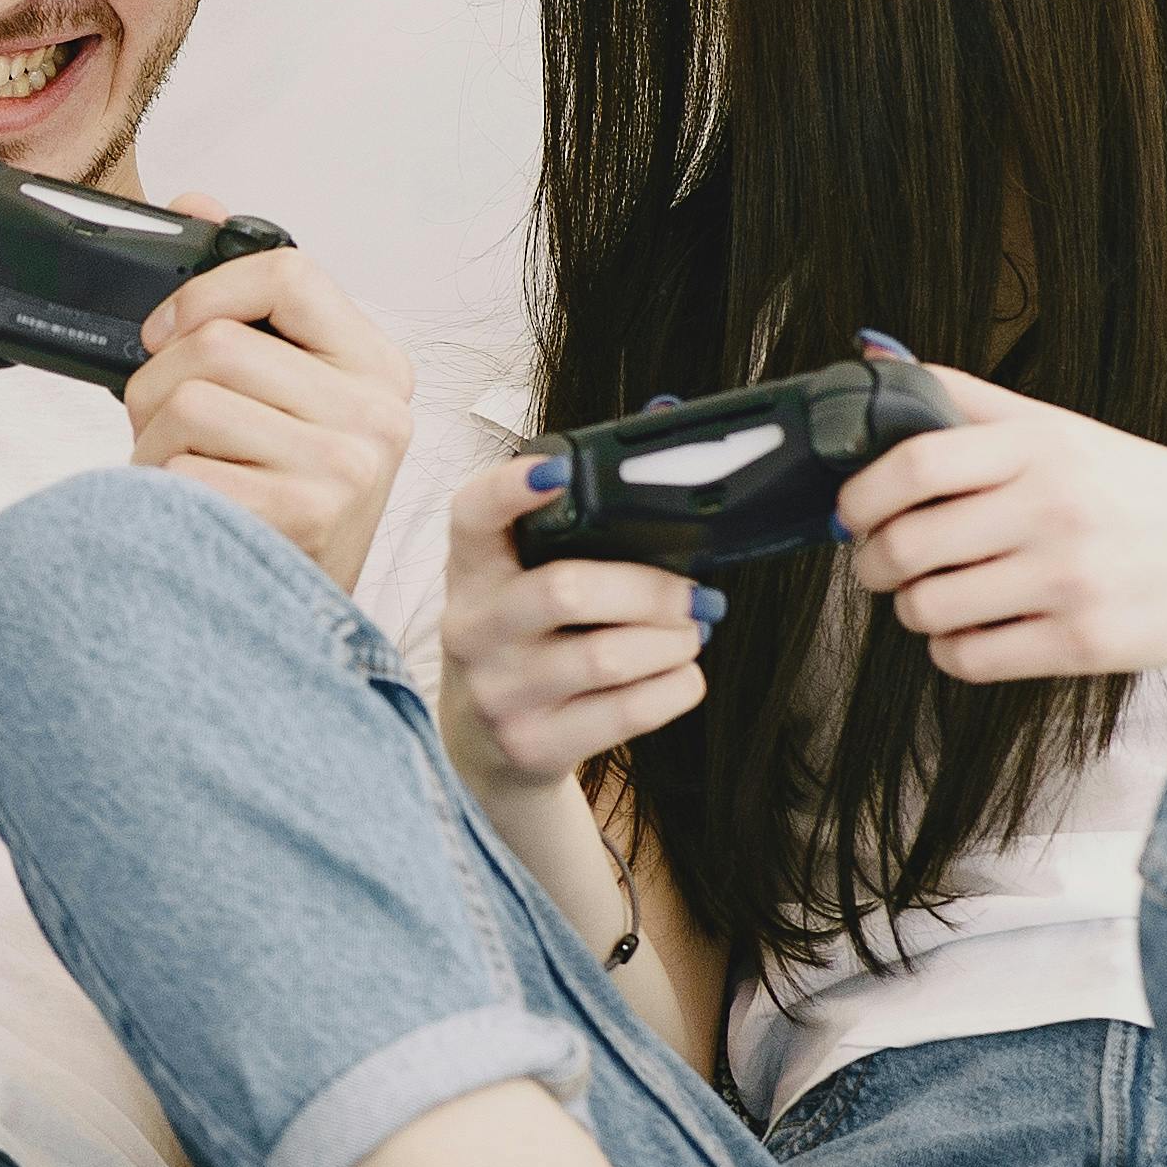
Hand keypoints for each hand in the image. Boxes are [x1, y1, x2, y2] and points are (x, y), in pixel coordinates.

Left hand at [127, 226, 412, 592]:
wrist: (291, 624)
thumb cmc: (278, 505)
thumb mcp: (279, 399)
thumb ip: (244, 303)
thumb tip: (197, 200)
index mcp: (377, 368)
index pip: (289, 273)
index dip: (207, 292)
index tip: (170, 330)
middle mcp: (375, 414)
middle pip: (217, 344)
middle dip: (158, 386)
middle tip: (166, 429)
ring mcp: (344, 467)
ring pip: (188, 403)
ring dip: (153, 446)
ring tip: (183, 479)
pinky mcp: (301, 516)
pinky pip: (180, 471)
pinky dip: (159, 496)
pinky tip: (191, 519)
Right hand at [431, 452, 714, 800]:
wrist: (488, 746)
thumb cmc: (528, 640)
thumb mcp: (525, 581)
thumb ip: (584, 517)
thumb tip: (667, 420)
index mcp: (472, 571)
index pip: (472, 516)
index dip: (510, 489)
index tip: (558, 472)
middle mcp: (472, 628)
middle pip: (567, 589)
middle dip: (652, 588)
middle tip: (695, 594)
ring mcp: (497, 692)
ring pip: (608, 655)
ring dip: (672, 640)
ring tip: (691, 633)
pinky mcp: (532, 744)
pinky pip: (627, 711)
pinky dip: (675, 687)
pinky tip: (681, 674)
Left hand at [834, 367, 1166, 680]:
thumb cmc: (1147, 493)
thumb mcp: (1067, 432)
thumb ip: (971, 401)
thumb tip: (873, 359)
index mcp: (1045, 446)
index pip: (912, 462)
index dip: (861, 493)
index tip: (856, 509)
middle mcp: (1055, 508)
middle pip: (906, 543)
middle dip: (874, 561)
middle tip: (882, 562)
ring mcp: (1071, 580)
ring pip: (928, 608)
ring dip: (913, 609)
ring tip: (937, 596)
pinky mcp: (1085, 645)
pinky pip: (968, 658)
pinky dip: (951, 650)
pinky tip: (975, 632)